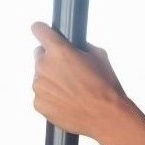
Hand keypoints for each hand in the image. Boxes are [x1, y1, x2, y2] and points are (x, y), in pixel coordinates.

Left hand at [31, 21, 124, 138]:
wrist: (106, 115)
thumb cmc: (105, 86)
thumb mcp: (99, 55)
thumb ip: (80, 47)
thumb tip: (74, 47)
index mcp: (59, 51)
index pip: (38, 29)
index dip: (42, 30)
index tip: (43, 32)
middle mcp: (44, 67)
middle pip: (39, 55)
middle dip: (51, 59)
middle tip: (68, 70)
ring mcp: (39, 86)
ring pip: (40, 77)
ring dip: (51, 80)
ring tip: (71, 90)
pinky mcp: (38, 104)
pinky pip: (41, 95)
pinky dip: (50, 97)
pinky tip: (66, 100)